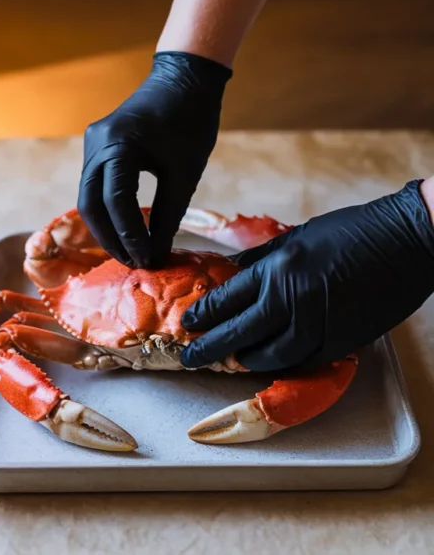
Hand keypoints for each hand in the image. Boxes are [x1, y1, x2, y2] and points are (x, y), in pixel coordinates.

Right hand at [78, 51, 232, 267]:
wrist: (183, 78)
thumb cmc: (191, 121)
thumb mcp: (185, 173)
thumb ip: (168, 216)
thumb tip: (156, 254)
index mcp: (119, 144)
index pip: (116, 201)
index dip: (129, 235)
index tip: (146, 260)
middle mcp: (96, 144)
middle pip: (90, 204)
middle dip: (110, 237)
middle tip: (131, 262)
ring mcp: (91, 144)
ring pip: (89, 197)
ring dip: (107, 227)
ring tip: (129, 251)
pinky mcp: (96, 147)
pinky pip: (95, 185)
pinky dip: (108, 209)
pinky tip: (124, 228)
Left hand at [180, 180, 433, 371]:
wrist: (406, 241)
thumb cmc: (351, 232)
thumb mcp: (296, 237)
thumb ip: (262, 260)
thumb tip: (232, 274)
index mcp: (277, 268)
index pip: (226, 299)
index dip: (203, 315)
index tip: (188, 324)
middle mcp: (291, 299)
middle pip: (238, 333)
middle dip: (209, 348)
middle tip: (190, 358)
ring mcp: (318, 323)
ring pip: (270, 355)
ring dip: (246, 361)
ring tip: (232, 362)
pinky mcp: (343, 340)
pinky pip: (303, 361)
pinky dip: (283, 364)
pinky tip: (270, 362)